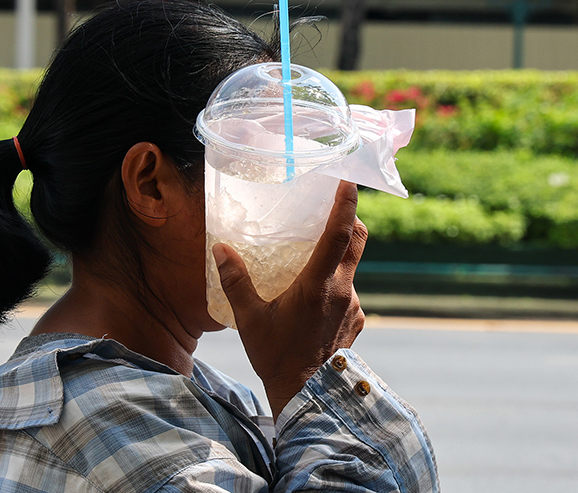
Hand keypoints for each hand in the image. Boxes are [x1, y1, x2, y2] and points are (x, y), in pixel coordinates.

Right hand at [212, 181, 367, 419]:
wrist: (308, 398)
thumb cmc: (276, 356)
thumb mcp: (250, 319)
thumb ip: (236, 281)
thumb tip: (220, 249)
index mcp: (318, 284)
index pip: (339, 234)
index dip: (346, 204)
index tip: (347, 180)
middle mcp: (343, 291)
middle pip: (357, 242)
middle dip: (350, 220)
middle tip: (333, 210)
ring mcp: (353, 307)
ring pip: (351, 270)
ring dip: (336, 262)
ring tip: (309, 270)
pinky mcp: (357, 323)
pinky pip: (349, 295)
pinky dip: (335, 289)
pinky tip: (314, 304)